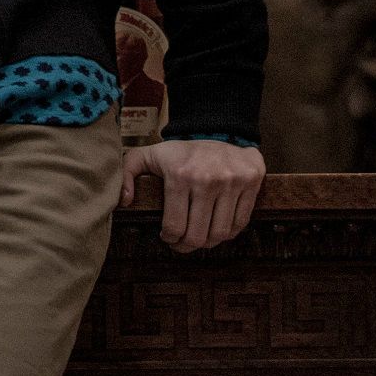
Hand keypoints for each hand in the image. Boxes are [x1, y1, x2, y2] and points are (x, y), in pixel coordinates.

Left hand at [121, 138, 263, 251]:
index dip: (170, 239)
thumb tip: (124, 201)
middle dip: (187, 246)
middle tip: (182, 245)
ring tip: (200, 238)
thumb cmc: (179, 151)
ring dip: (209, 243)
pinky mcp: (251, 183)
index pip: (175, 225)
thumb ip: (127, 174)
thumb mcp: (147, 155)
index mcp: (179, 175)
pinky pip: (240, 222)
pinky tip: (217, 228)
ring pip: (221, 233)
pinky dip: (229, 232)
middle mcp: (206, 179)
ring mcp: (231, 182)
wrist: (216, 128)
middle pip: (198, 235)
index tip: (168, 238)